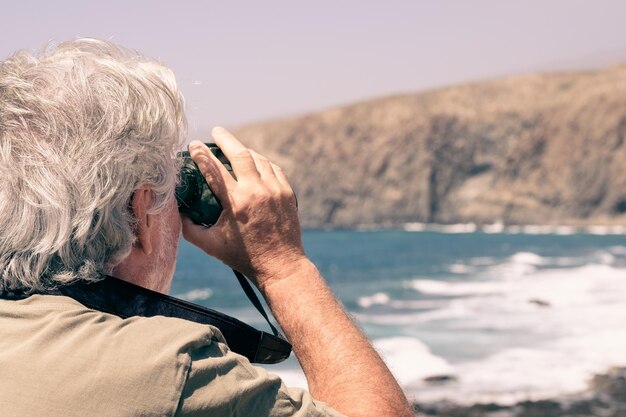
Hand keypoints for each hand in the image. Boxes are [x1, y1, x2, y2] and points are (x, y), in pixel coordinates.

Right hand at [181, 127, 305, 289]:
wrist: (281, 265)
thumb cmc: (243, 257)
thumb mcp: (211, 245)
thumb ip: (189, 228)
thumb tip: (178, 211)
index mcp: (236, 203)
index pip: (214, 169)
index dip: (201, 154)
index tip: (193, 144)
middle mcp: (256, 192)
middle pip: (239, 154)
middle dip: (226, 139)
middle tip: (216, 131)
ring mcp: (275, 190)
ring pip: (258, 158)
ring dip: (244, 149)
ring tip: (234, 147)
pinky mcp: (287, 192)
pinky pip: (273, 168)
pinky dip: (261, 161)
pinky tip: (254, 161)